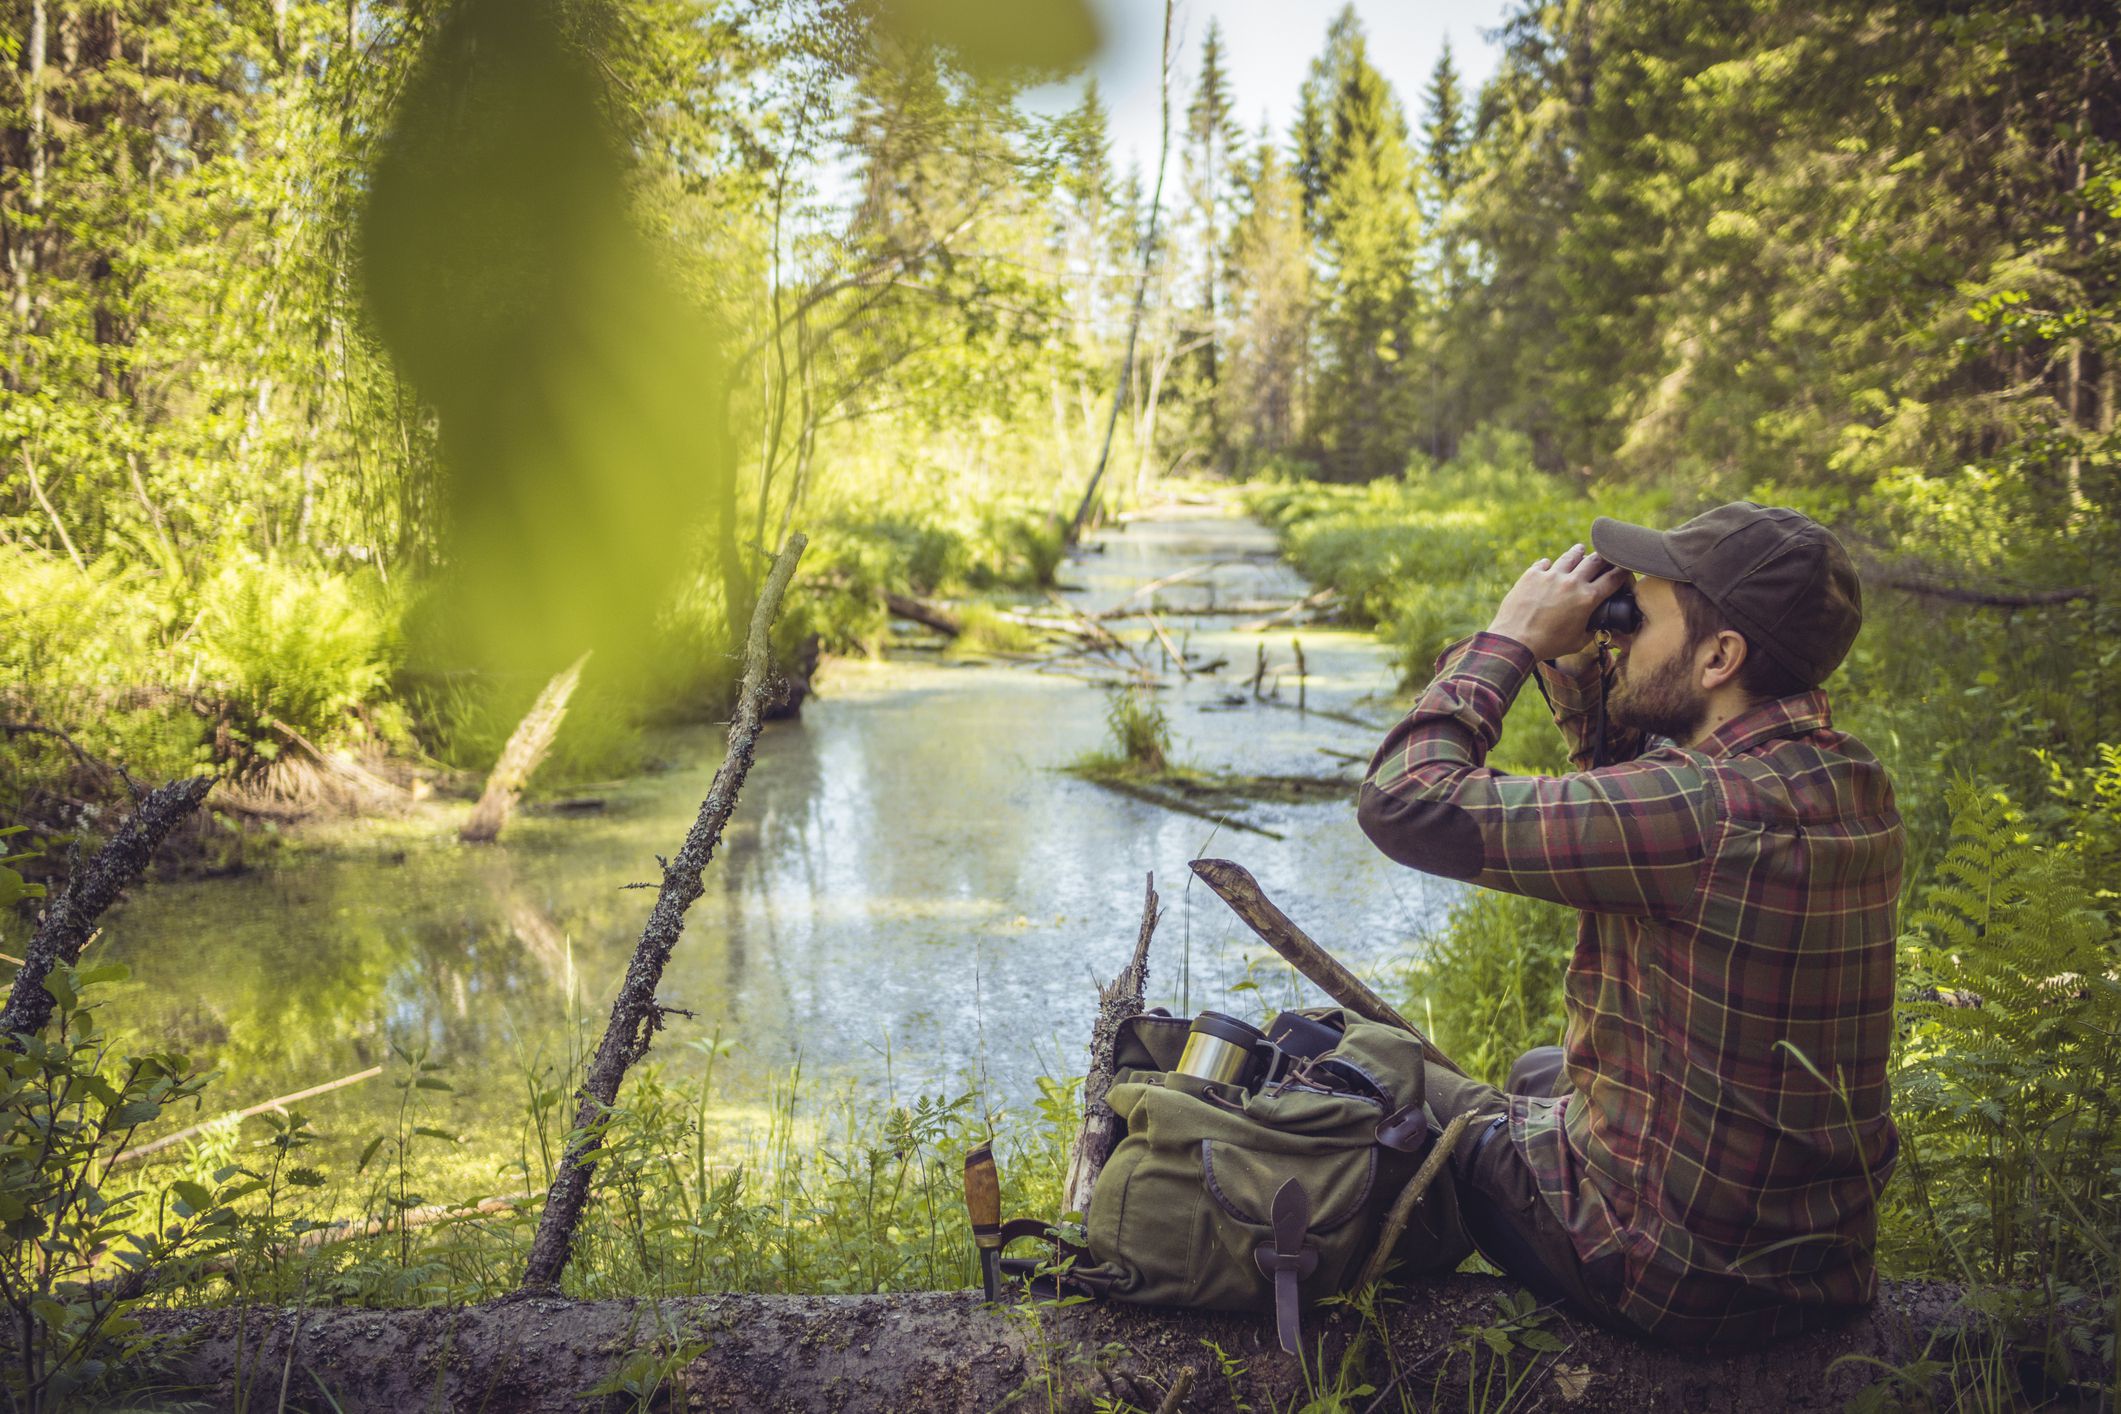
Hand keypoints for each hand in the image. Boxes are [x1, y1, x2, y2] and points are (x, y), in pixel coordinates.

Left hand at [1486, 544, 1628, 660]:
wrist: (1516, 640)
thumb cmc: (1548, 645)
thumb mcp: (1578, 642)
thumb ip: (1591, 630)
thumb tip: (1596, 626)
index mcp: (1588, 598)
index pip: (1613, 579)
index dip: (1622, 572)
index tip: (1625, 569)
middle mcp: (1572, 582)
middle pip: (1595, 561)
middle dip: (1603, 557)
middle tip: (1605, 556)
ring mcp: (1551, 576)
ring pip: (1570, 556)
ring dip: (1578, 552)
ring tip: (1581, 549)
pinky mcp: (1531, 575)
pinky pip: (1544, 563)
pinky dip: (1549, 564)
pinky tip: (1549, 565)